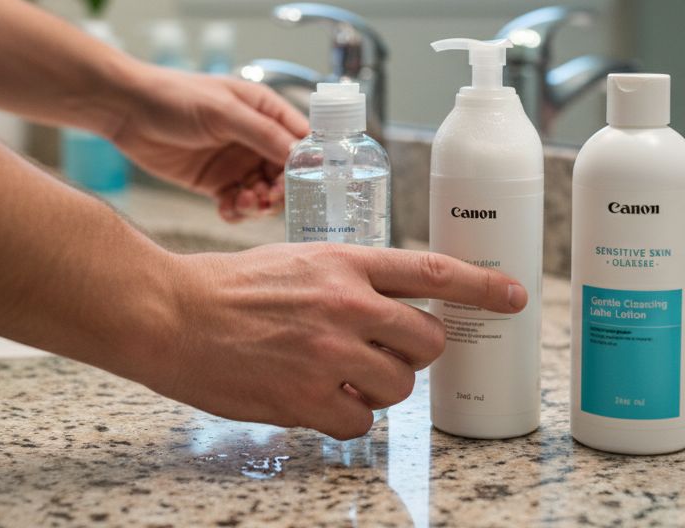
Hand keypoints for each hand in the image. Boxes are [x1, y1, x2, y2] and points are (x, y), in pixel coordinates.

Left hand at [108, 66, 308, 220]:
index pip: (301, 141)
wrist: (126, 110)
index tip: (305, 183)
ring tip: (242, 203)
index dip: (307, 164)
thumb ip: (262, 133)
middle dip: (281, 190)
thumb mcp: (223, 111)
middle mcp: (255, 138)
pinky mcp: (215, 182)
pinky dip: (237, 211)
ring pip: (263, 193)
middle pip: (285, 174)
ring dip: (259, 204)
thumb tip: (300, 154)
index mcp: (265, 111)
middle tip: (267, 198)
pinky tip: (227, 209)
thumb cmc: (175, 97)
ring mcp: (236, 162)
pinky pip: (238, 203)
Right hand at [147, 244, 527, 439]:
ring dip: (376, 388)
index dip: (480, 286)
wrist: (170, 314)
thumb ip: (347, 279)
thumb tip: (389, 307)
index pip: (430, 271)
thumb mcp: (297, 261)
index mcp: (343, 262)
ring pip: (399, 388)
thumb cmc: (226, 288)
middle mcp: (346, 305)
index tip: (514, 295)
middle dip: (411, 353)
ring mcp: (329, 353)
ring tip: (333, 374)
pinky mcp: (308, 397)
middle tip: (378, 352)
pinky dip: (344, 416)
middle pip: (425, 341)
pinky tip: (312, 397)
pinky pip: (360, 422)